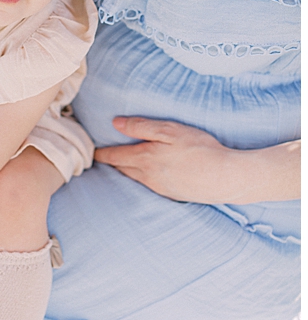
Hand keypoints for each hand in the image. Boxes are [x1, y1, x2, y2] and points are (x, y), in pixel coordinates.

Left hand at [94, 117, 240, 203]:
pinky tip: (148, 176)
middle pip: (122, 169)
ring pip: (135, 179)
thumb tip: (115, 123)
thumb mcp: (170, 131)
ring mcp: (160, 188)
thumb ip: (141, 126)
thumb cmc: (201, 149)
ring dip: (126, 171)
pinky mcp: (173, 195)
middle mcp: (148, 176)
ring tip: (120, 165)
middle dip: (111, 163)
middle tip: (101, 158)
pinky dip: (143, 179)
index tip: (91, 152)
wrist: (228, 178)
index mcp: (144, 159)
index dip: (101, 153)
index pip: (114, 156)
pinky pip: (150, 186)